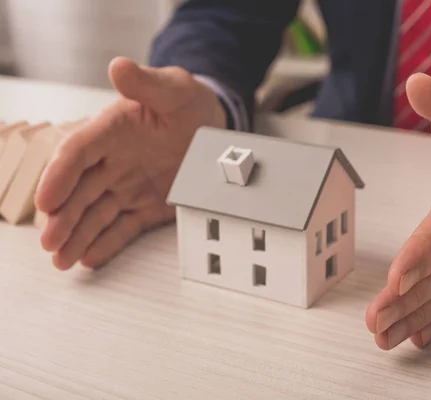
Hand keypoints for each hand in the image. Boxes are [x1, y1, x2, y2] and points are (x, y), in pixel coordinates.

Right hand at [35, 57, 225, 269]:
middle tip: (51, 242)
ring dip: (78, 236)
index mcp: (111, 130)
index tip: (47, 200)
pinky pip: (124, 227)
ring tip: (63, 259)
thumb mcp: (174, 89)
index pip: (77, 153)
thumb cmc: (188, 103)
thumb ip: (147, 83)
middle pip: (80, 190)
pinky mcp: (146, 206)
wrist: (211, 125)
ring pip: (96, 213)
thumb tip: (119, 67)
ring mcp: (128, 186)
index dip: (59, 176)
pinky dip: (108, 243)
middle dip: (63, 217)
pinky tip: (89, 258)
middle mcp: (113, 161)